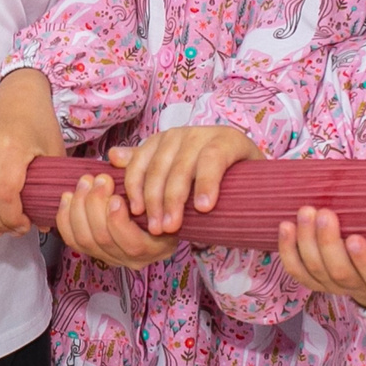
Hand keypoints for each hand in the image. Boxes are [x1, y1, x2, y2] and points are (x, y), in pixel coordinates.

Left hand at [53, 171, 175, 267]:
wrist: (154, 209)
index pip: (133, 244)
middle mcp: (133, 259)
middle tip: (98, 179)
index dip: (118, 221)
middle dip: (95, 206)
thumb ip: (140, 167)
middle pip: (104, 239)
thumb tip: (114, 155)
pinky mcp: (93, 251)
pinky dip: (66, 218)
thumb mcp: (157, 180)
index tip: (115, 197)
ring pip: (85, 240)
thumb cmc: (159, 193)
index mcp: (156, 247)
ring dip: (79, 208)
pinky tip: (68, 197)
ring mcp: (111, 257)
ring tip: (84, 182)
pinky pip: (72, 240)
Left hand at [118, 125, 260, 235]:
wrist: (252, 172)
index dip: (136, 190)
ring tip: (175, 225)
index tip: (136, 214)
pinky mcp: (228, 140)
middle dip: (155, 202)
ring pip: (181, 168)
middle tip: (158, 230)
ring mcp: (203, 134)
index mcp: (161, 142)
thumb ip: (145, 168)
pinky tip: (204, 207)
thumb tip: (112, 157)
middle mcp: (178, 134)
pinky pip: (211, 163)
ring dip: (176, 199)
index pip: (138, 164)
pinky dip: (206, 186)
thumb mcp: (174, 176)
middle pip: (158, 170)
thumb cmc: (207, 178)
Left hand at [277, 206, 365, 309]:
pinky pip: (296, 270)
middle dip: (328, 242)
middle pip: (339, 271)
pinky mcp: (313, 282)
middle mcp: (357, 286)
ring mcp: (332, 286)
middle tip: (324, 213)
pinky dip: (287, 249)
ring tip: (305, 212)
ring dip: (306, 240)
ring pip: (315, 269)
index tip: (356, 238)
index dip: (364, 260)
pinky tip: (285, 227)